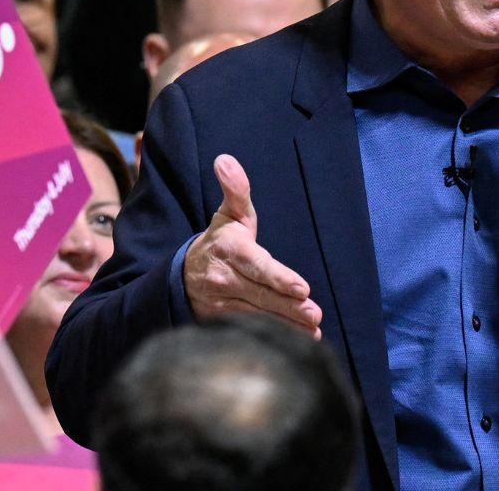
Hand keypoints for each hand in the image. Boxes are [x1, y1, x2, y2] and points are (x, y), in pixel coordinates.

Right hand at [182, 154, 321, 336]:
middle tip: (315, 314)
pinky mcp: (218, 320)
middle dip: (289, 307)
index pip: (258, 266)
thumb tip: (225, 160)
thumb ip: (236, 189)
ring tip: (312, 331)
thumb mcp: (229, 214)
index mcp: (229, 248)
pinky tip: (294, 339)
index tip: (302, 288)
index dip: (280, 278)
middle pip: (261, 295)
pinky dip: (270, 335)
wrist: (184, 274)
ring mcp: (219, 302)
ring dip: (285, 324)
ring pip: (256, 315)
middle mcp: (222, 277)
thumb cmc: (220, 240)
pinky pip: (247, 328)